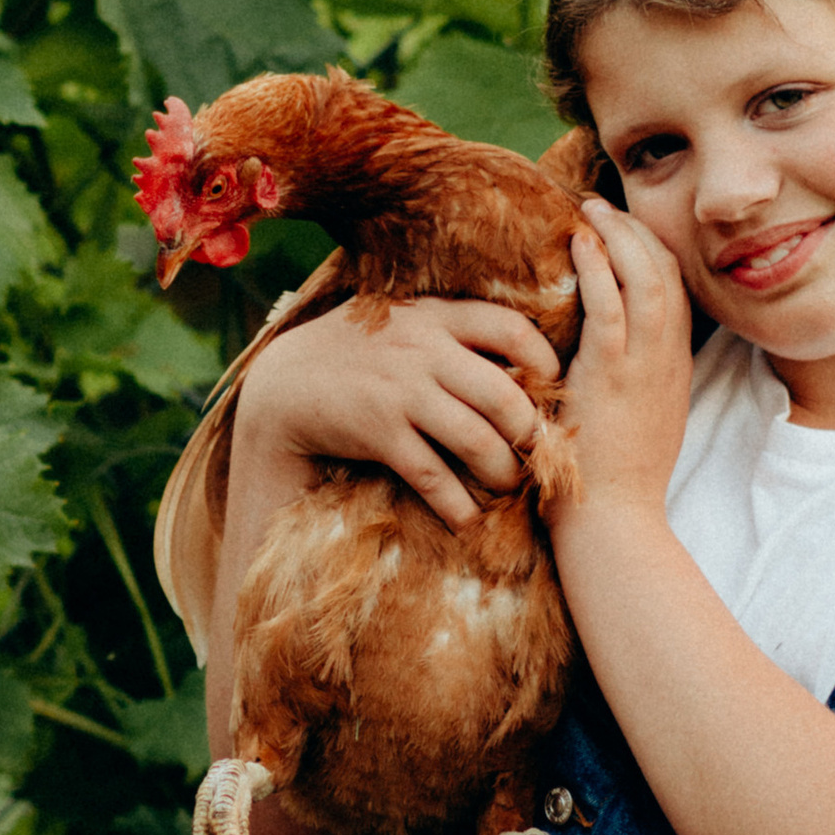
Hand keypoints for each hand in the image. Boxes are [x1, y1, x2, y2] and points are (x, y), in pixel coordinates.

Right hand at [238, 294, 563, 529]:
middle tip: (538, 454)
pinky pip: (434, 476)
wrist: (284, 385)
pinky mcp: (380, 433)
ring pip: (477, 440)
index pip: (511, 328)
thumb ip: (451, 330)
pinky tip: (466, 519)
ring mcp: (401, 392)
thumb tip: (517, 357)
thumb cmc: (356, 354)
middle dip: (530, 434)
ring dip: (502, 472)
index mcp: (435, 316)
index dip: (543, 361)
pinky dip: (457, 505)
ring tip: (508, 485)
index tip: (550, 387)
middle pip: (504, 395)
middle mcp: (423, 350)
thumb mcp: (403, 322)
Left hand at [556, 200, 692, 522]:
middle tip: (604, 204)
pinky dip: (598, 268)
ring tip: (590, 209)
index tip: (625, 225)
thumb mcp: (641, 419)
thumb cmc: (614, 478)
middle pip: (668, 273)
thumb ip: (634, 379)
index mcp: (676, 367)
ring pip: (646, 279)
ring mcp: (644, 366)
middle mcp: (668, 359)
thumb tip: (611, 351)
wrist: (615, 518)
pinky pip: (610, 307)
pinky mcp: (613, 376)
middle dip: (637, 229)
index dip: (653, 248)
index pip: (676, 289)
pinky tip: (579, 243)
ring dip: (618, 236)